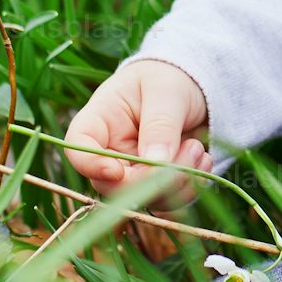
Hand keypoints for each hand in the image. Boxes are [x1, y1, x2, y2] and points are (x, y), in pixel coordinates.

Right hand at [62, 57, 216, 262]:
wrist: (195, 88)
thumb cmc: (169, 79)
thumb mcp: (166, 91)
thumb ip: (160, 125)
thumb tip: (156, 164)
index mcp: (99, 121)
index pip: (78, 149)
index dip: (91, 166)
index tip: (117, 171)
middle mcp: (110, 152)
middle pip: (113, 186)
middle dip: (153, 178)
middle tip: (191, 149)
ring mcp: (132, 173)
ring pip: (144, 199)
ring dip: (178, 182)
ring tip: (199, 149)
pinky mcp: (156, 185)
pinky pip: (167, 202)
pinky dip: (190, 188)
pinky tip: (203, 160)